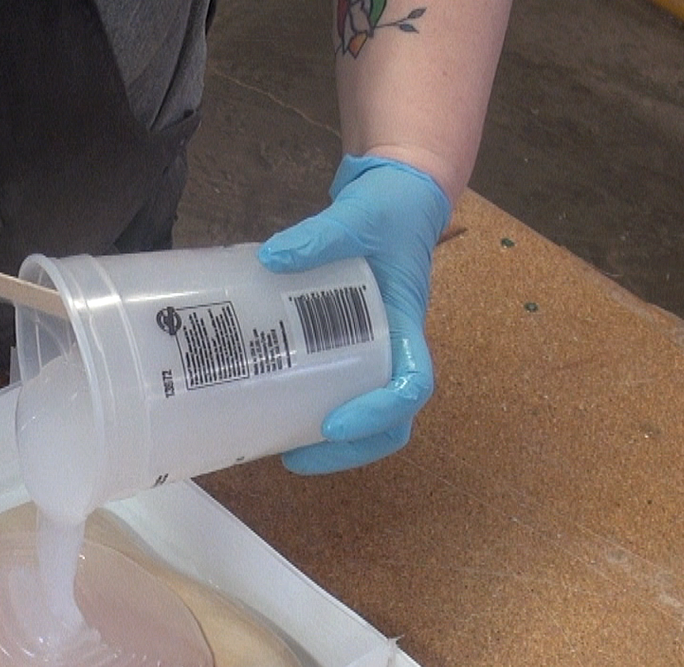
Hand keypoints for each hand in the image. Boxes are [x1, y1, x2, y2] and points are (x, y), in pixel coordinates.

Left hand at [256, 155, 450, 473]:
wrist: (398, 192)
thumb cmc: (390, 209)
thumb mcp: (359, 215)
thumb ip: (321, 234)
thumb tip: (271, 259)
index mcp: (406, 324)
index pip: (412, 386)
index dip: (378, 414)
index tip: (332, 425)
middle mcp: (393, 345)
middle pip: (390, 423)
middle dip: (349, 450)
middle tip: (296, 457)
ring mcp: (371, 347)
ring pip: (364, 413)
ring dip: (329, 441)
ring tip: (279, 444)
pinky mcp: (346, 340)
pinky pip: (335, 384)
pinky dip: (310, 403)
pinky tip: (271, 404)